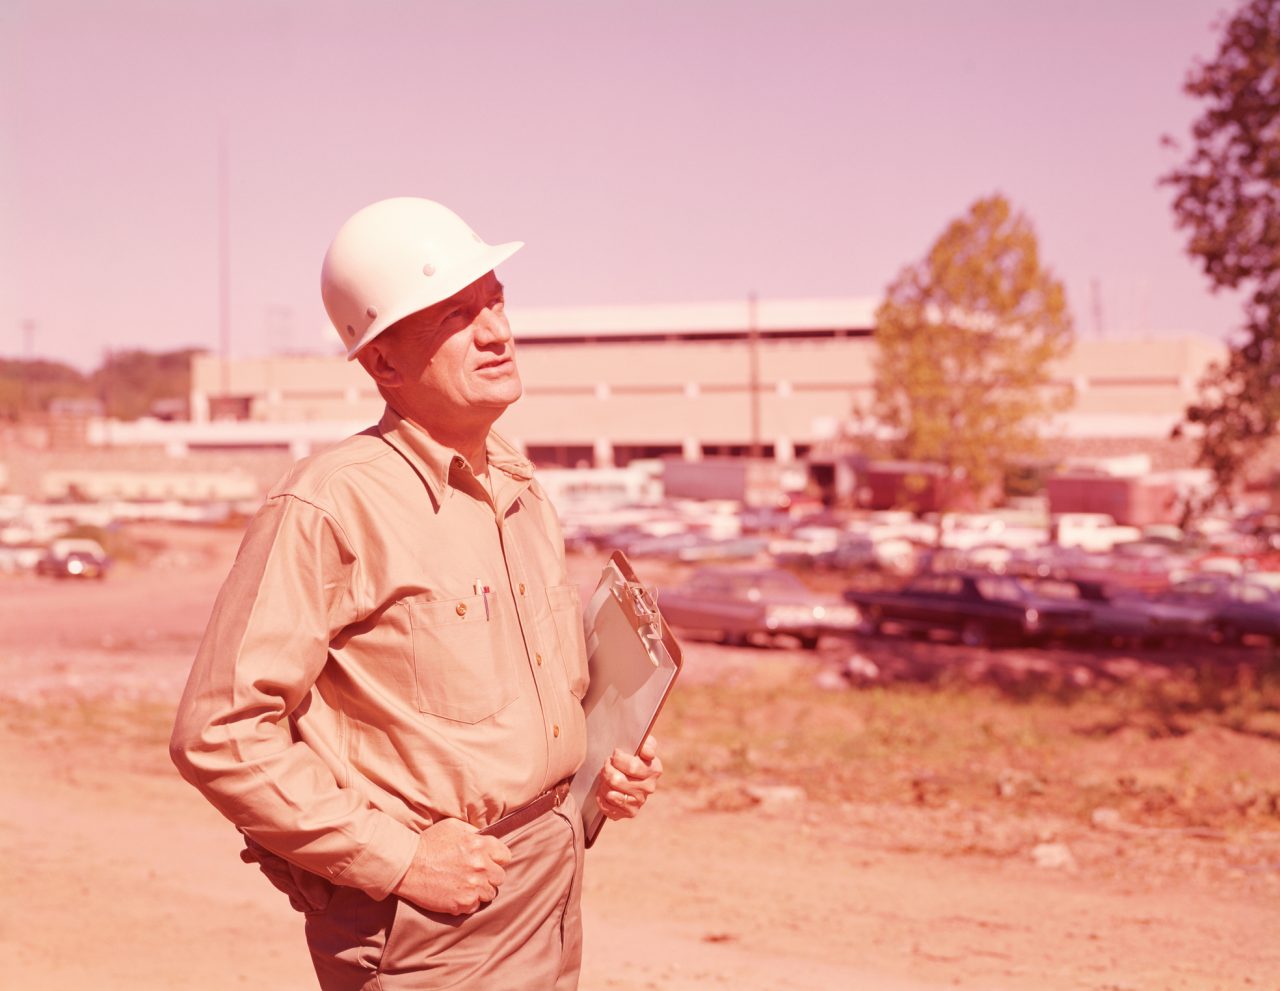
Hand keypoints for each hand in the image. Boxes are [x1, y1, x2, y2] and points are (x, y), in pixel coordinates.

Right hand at [391, 817, 511, 914]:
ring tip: (464, 885)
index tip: (488, 861)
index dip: (497, 858)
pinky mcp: (462, 903)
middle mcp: (480, 866)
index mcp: (480, 845)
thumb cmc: (428, 843)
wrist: (407, 866)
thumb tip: (484, 837)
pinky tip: (456, 894)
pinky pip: (475, 906)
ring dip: (480, 890)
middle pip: (500, 877)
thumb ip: (473, 831)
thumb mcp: (452, 826)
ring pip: (489, 894)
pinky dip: (467, 903)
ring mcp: (473, 886)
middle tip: (474, 875)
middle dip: (489, 875)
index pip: (505, 855)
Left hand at [596, 736, 662, 820]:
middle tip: (607, 765)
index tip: (614, 753)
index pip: (631, 767)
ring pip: (610, 793)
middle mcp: (649, 788)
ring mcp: (639, 802)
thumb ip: (646, 743)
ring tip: (606, 776)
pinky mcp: (629, 813)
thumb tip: (647, 753)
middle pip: (616, 780)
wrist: (626, 771)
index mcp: (654, 770)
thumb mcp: (641, 743)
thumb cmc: (633, 754)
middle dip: (607, 769)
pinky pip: (607, 806)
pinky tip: (605, 789)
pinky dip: (601, 796)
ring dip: (603, 782)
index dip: (617, 759)